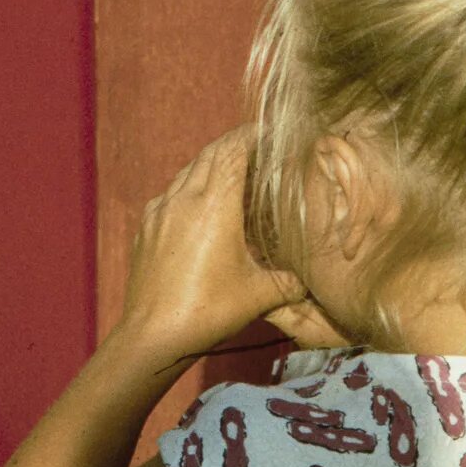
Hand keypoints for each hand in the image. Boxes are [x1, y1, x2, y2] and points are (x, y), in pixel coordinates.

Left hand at [119, 130, 320, 364]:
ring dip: (212, 165)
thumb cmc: (208, 311)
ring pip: (188, 171)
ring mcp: (160, 210)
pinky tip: (201, 206)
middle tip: (260, 148)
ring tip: (234, 174)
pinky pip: (171, 193)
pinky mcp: (147, 227)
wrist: (152, 335)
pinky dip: (190, 188)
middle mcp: (184, 197)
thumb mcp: (260, 295)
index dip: (253, 135)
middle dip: (235, 145)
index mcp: (214, 203)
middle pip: (211, 152)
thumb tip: (319, 281)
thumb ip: (293, 281)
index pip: (234, 149)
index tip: (272, 131)